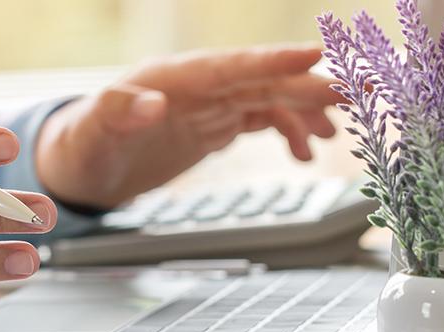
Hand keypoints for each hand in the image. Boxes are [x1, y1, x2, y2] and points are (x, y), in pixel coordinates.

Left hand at [35, 46, 343, 207]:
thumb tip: (152, 104)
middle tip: (360, 89)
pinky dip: (286, 133)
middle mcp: (197, 86)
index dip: (270, 61)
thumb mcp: (92, 132)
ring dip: (306, 110)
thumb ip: (118, 113)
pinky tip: (304, 151)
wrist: (84, 164)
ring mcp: (208, 105)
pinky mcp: (213, 125)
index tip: (312, 56)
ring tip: (340, 130)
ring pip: (268, 99)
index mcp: (171, 78)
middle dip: (310, 84)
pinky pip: (259, 121)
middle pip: (262, 80)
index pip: (229, 65)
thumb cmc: (83, 144)